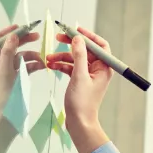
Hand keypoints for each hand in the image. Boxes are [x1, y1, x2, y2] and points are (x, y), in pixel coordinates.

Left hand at [0, 24, 44, 121]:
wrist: (8, 120)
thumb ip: (8, 54)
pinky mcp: (16, 79)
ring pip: (19, 57)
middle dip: (22, 42)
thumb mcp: (6, 74)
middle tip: (36, 36)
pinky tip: (41, 66)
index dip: (6, 34)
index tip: (19, 27)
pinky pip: (24, 67)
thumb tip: (12, 36)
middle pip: (9, 48)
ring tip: (41, 59)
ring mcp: (6, 72)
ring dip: (30, 56)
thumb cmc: (4, 98)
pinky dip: (32, 65)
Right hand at [45, 27, 112, 152]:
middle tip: (58, 37)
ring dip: (62, 56)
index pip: (99, 45)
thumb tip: (78, 38)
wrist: (79, 123)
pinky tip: (50, 64)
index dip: (88, 36)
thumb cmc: (82, 103)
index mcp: (104, 68)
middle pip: (86, 50)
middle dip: (71, 44)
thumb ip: (79, 56)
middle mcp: (98, 70)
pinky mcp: (80, 81)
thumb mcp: (79, 76)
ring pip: (76, 59)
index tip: (75, 29)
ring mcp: (88, 76)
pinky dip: (61, 65)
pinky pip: (71, 68)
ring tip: (48, 57)